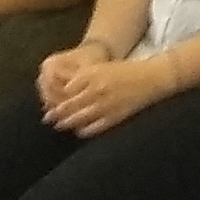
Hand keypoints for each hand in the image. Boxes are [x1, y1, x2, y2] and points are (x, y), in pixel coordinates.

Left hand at [39, 49, 176, 137]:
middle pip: (69, 105)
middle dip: (57, 113)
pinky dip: (84, 130)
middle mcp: (96, 89)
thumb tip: (65, 88)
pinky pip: (94, 127)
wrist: (152, 77)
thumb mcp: (102, 67)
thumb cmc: (126, 71)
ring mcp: (105, 104)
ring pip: (79, 117)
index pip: (65, 89)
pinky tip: (79, 132)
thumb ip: (83, 77)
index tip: (49, 102)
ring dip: (67, 123)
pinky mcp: (115, 116)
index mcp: (91, 74)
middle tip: (48, 118)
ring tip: (59, 126)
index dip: (55, 97)